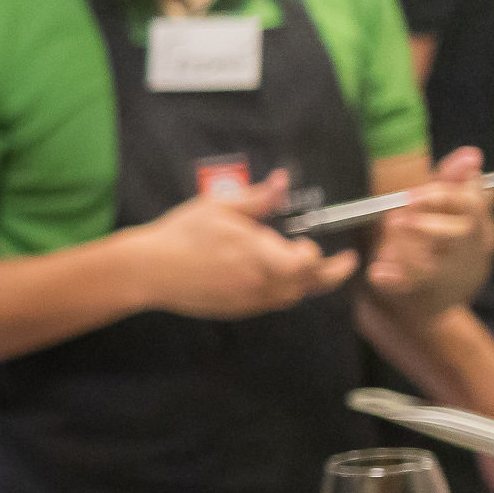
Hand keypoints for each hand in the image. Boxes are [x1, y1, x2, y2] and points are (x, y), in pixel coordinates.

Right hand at [134, 171, 357, 319]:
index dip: (314, 253)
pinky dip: (284, 291)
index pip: (306, 262)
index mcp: (257, 254)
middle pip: (309, 285)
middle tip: (346, 264)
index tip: (310, 241)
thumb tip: (283, 182)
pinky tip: (277, 277)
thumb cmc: (180, 235)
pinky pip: (272, 303)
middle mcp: (258, 282)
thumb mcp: (218, 206)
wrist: (148, 270)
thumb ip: (257, 198)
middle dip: (331, 274)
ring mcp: (247, 300)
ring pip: (292, 297)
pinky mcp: (236, 310)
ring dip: (306, 283)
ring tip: (311, 269)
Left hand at [366, 148, 493, 317]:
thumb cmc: (440, 247)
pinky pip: (406, 289)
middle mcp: (469, 254)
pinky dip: (391, 278)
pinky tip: (378, 270)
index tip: (419, 190)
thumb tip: (471, 154)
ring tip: (392, 224)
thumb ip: (454, 182)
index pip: (477, 205)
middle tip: (406, 203)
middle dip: (432, 214)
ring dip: (409, 243)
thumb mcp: (449, 212)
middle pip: (463, 232)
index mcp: (480, 229)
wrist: (431, 304)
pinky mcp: (422, 296)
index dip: (449, 193)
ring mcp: (447, 277)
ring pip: (434, 262)